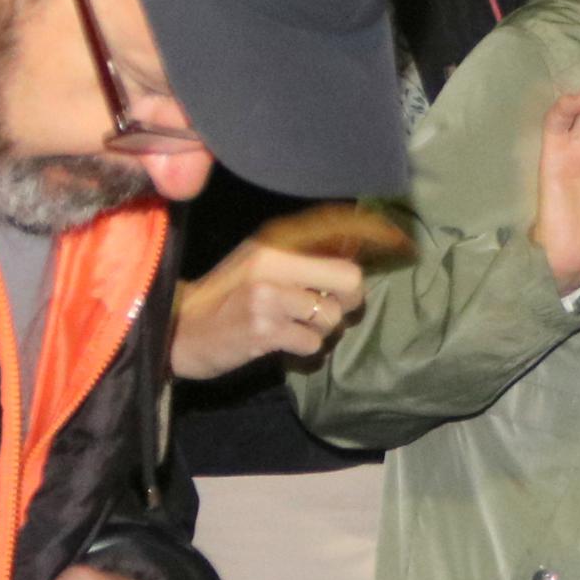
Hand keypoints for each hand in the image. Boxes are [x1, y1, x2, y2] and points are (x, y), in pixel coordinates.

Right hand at [170, 240, 368, 381]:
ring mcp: (267, 296)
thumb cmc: (225, 299)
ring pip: (331, 316)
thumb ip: (300, 258)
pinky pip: (312, 342)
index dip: (375, 237)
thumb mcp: (258, 265)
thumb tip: (355, 253)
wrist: (180, 331)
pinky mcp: (264, 329)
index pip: (337, 231)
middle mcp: (271, 262)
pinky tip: (282, 343)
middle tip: (330, 308)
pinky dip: (304, 348)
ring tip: (293, 327)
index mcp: (273, 242)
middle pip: (349, 278)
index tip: (399, 244)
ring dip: (320, 329)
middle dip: (349, 300)